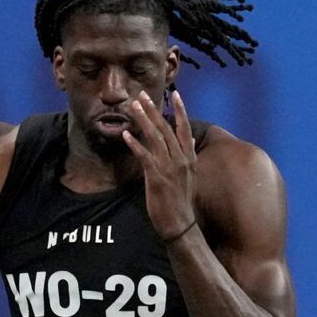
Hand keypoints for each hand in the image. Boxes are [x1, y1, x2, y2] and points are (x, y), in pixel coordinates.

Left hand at [122, 88, 196, 240]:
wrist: (180, 223)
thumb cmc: (182, 200)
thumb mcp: (190, 175)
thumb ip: (188, 155)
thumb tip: (189, 140)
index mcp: (189, 158)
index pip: (184, 128)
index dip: (181, 110)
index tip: (175, 93)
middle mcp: (180, 159)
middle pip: (166, 128)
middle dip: (154, 110)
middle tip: (142, 95)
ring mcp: (169, 167)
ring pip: (155, 137)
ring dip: (144, 120)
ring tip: (134, 106)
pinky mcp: (156, 177)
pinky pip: (144, 156)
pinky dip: (135, 144)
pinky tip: (126, 134)